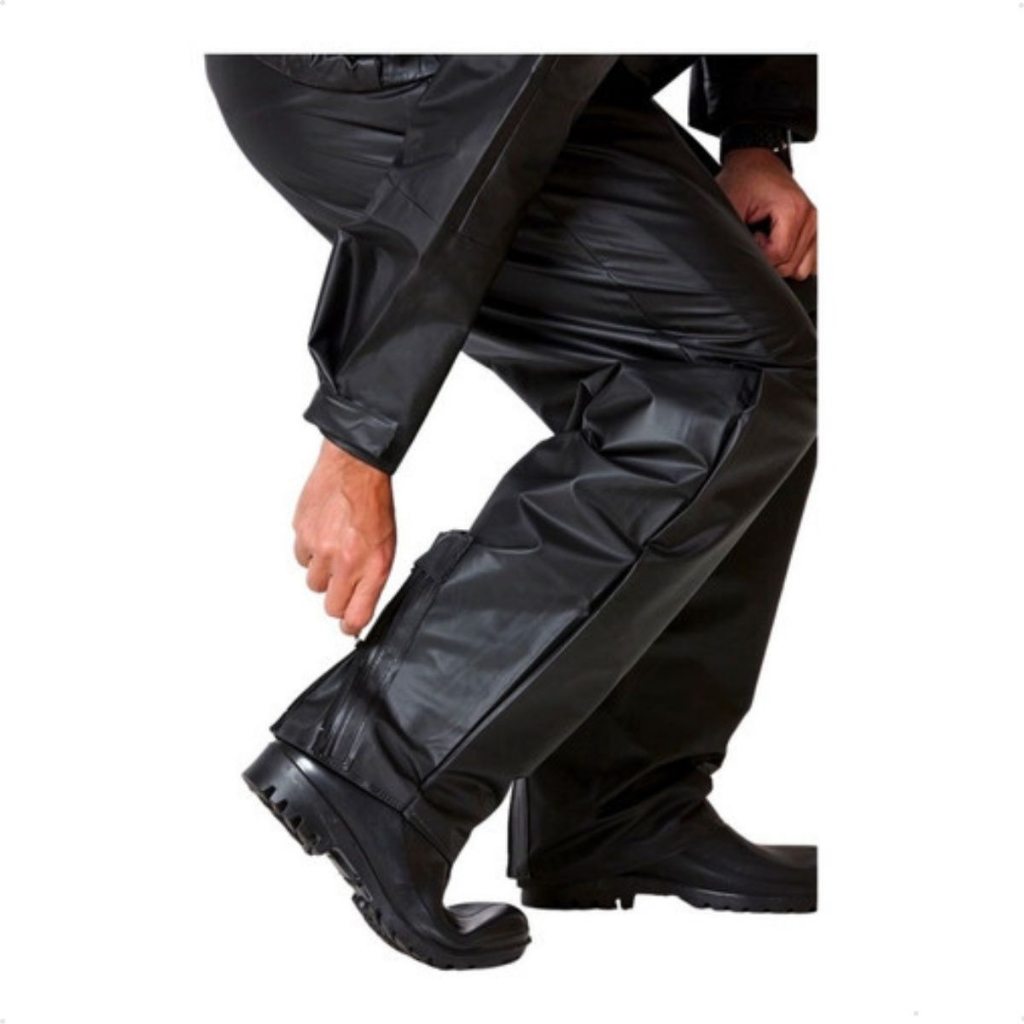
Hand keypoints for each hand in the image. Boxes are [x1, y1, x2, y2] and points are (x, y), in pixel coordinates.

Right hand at [292, 438, 395, 635]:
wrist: (354, 468)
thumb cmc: (373, 505)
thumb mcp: (386, 547)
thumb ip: (372, 579)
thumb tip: (358, 606)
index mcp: (372, 565)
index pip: (356, 615)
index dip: (351, 625)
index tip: (349, 626)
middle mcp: (345, 561)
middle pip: (330, 607)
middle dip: (336, 598)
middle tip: (342, 580)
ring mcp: (321, 548)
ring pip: (313, 583)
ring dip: (322, 572)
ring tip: (334, 548)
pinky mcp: (302, 534)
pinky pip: (301, 558)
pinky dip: (309, 552)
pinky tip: (322, 534)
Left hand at [716, 148, 816, 280]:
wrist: (755, 162)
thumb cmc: (744, 179)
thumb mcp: (731, 204)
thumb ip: (735, 234)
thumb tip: (737, 257)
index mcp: (794, 209)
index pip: (780, 256)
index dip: (759, 254)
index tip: (751, 235)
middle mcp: (810, 216)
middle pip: (792, 265)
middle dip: (769, 259)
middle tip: (757, 235)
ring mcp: (815, 224)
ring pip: (803, 267)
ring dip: (781, 260)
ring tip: (767, 238)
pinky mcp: (813, 230)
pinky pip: (809, 261)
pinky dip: (792, 259)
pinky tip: (777, 242)